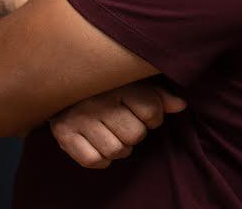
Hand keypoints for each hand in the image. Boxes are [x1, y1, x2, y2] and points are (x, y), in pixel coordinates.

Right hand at [49, 81, 187, 168]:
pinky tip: (101, 146)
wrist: (60, 81)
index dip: (155, 118)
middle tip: (126, 124)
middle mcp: (97, 101)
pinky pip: (93, 160)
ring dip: (120, 148)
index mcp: (117, 84)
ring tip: (115, 136)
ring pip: (116, 150)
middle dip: (136, 133)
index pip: (152, 111)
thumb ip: (157, 95)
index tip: (147, 114)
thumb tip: (181, 106)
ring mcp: (79, 119)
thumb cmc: (105, 85)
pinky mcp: (64, 135)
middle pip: (135, 134)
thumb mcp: (133, 82)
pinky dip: (101, 160)